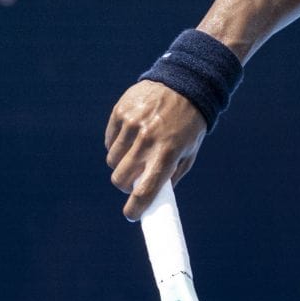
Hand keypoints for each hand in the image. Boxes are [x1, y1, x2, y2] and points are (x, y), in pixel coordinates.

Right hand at [106, 82, 206, 220]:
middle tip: (133, 180)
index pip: (146, 189)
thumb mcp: (189, 151)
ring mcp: (132, 125)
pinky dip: (117, 145)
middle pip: (120, 178)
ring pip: (112, 161)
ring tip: (137, 152)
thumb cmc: (190, 124)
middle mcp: (148, 140)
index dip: (135, 207)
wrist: (186, 85)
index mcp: (168, 152)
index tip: (132, 215)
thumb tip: (155, 198)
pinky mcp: (121, 113)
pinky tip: (132, 136)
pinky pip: (110, 141)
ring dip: (121, 163)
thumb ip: (172, 175)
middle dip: (124, 185)